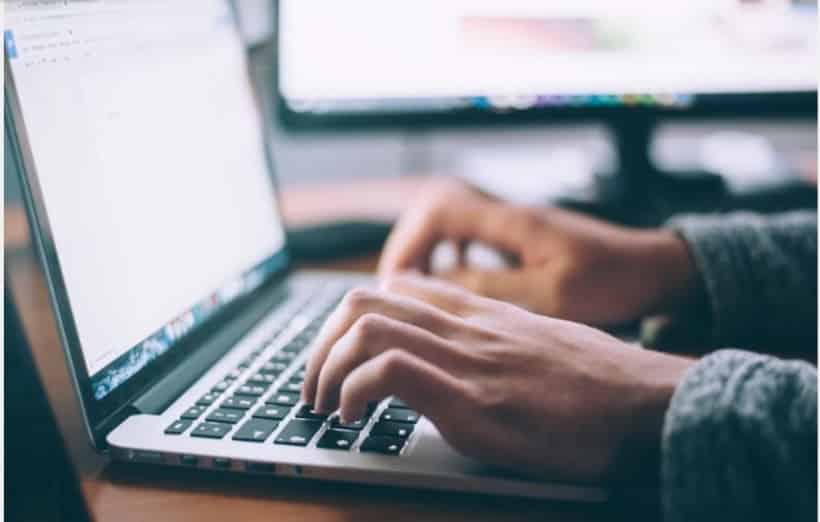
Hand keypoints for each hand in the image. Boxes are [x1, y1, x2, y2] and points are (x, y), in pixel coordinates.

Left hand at [302, 275, 692, 482]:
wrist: (650, 404)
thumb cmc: (602, 384)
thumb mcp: (540, 345)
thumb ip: (495, 341)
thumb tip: (462, 360)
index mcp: (481, 314)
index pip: (397, 287)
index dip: (352, 318)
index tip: (341, 354)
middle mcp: (467, 327)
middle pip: (364, 300)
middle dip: (321, 343)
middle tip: (314, 384)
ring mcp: (467, 359)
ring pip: (365, 326)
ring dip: (325, 367)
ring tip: (323, 404)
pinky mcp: (473, 400)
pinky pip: (388, 371)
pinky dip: (353, 391)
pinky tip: (354, 418)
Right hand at [379, 179, 697, 325]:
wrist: (655, 269)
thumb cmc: (613, 282)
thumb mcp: (552, 294)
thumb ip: (493, 287)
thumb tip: (438, 285)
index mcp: (514, 222)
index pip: (440, 210)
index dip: (409, 242)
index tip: (397, 281)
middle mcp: (509, 214)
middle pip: (436, 208)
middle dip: (409, 245)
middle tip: (398, 287)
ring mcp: (515, 224)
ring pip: (450, 221)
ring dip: (428, 250)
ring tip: (418, 288)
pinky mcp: (522, 237)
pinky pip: (470, 235)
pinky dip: (451, 255)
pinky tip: (454, 282)